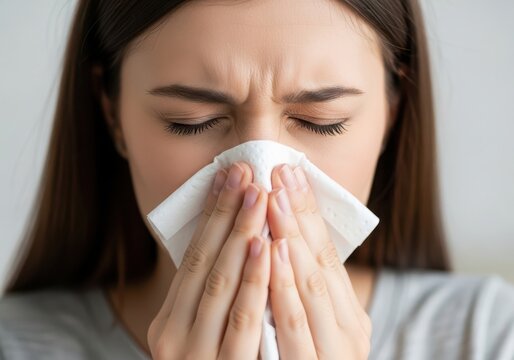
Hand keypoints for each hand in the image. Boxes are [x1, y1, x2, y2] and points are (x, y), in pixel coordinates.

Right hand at [147, 162, 270, 358]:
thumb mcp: (203, 330)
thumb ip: (214, 293)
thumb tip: (235, 236)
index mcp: (169, 322)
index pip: (193, 257)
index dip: (213, 214)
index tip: (229, 174)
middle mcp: (174, 339)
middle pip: (207, 264)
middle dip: (229, 215)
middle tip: (246, 172)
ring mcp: (197, 358)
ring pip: (223, 286)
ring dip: (242, 237)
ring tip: (258, 195)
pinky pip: (244, 321)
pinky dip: (257, 281)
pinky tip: (269, 246)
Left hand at [266, 164, 371, 358]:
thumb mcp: (317, 325)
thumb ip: (306, 290)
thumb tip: (283, 237)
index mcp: (349, 319)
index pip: (327, 256)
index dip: (309, 214)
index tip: (292, 174)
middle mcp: (346, 335)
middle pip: (318, 264)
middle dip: (297, 216)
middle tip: (280, 172)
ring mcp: (325, 354)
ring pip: (305, 288)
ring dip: (286, 239)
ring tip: (271, 196)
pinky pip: (284, 325)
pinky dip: (277, 286)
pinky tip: (267, 251)